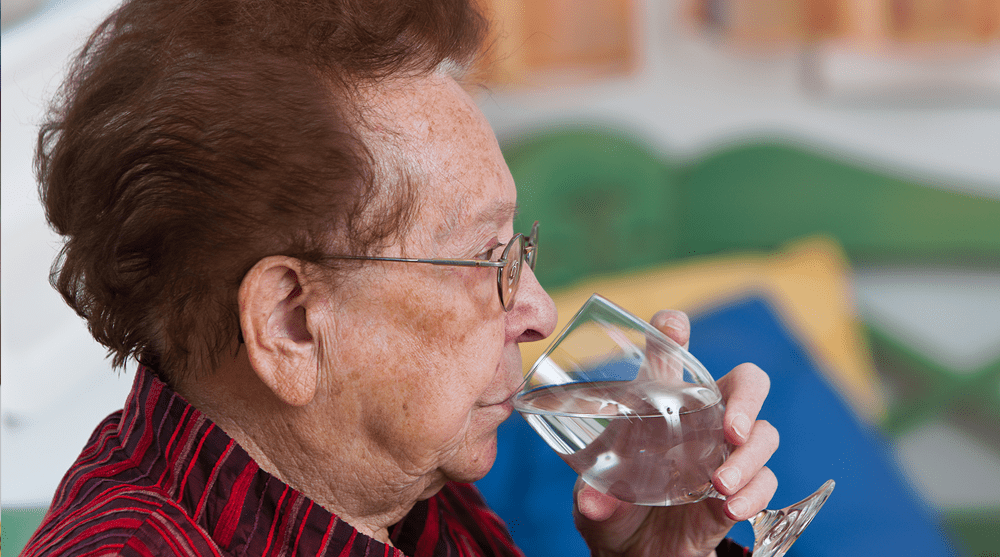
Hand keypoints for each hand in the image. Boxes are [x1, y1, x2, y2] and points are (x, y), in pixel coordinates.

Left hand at [573, 310, 778, 556]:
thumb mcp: (593, 502)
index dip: (673, 332)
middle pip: (744, 383)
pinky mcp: (738, 491)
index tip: (673, 326)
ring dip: (748, 458)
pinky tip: (732, 507)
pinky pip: (765, 481)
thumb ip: (594, 498)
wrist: (633, 556)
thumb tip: (594, 501)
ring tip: (720, 485)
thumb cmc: (613, 509)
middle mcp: (699, 422)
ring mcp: (723, 456)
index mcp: (658, 405)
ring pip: (763, 434)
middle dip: (749, 397)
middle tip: (733, 428)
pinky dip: (753, 494)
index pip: (670, 356)